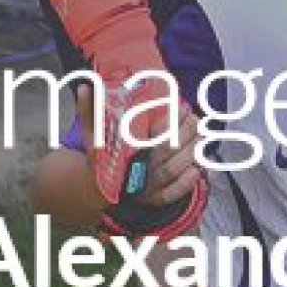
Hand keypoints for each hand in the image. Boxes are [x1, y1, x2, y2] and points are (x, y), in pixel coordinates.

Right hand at [98, 88, 207, 238]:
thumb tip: (84, 87)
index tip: (182, 107)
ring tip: (202, 135)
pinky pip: (172, 194)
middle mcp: (136, 168)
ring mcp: (145, 186)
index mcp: (122, 150)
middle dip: (186, 133)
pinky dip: (186, 184)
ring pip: (173, 169)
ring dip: (192, 153)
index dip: (169, 121)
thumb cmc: (99, 157)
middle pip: (167, 150)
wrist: (94, 190)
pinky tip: (198, 169)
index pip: (149, 133)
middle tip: (196, 118)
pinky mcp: (153, 200)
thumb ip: (88, 111)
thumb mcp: (90, 135)